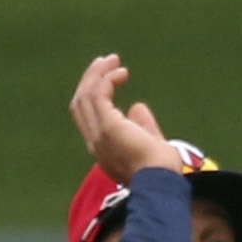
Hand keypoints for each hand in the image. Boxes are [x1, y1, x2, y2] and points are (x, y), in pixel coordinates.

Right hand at [67, 54, 189, 183]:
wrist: (161, 182)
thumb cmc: (160, 170)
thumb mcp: (149, 142)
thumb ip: (142, 125)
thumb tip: (137, 106)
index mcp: (101, 148)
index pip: (87, 115)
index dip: (94, 93)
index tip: (110, 76)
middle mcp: (94, 142)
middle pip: (80, 102)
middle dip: (91, 79)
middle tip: (106, 60)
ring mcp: (98, 135)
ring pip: (85, 96)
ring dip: (97, 74)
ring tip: (113, 60)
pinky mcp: (107, 127)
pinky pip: (98, 95)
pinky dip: (107, 80)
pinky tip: (122, 73)